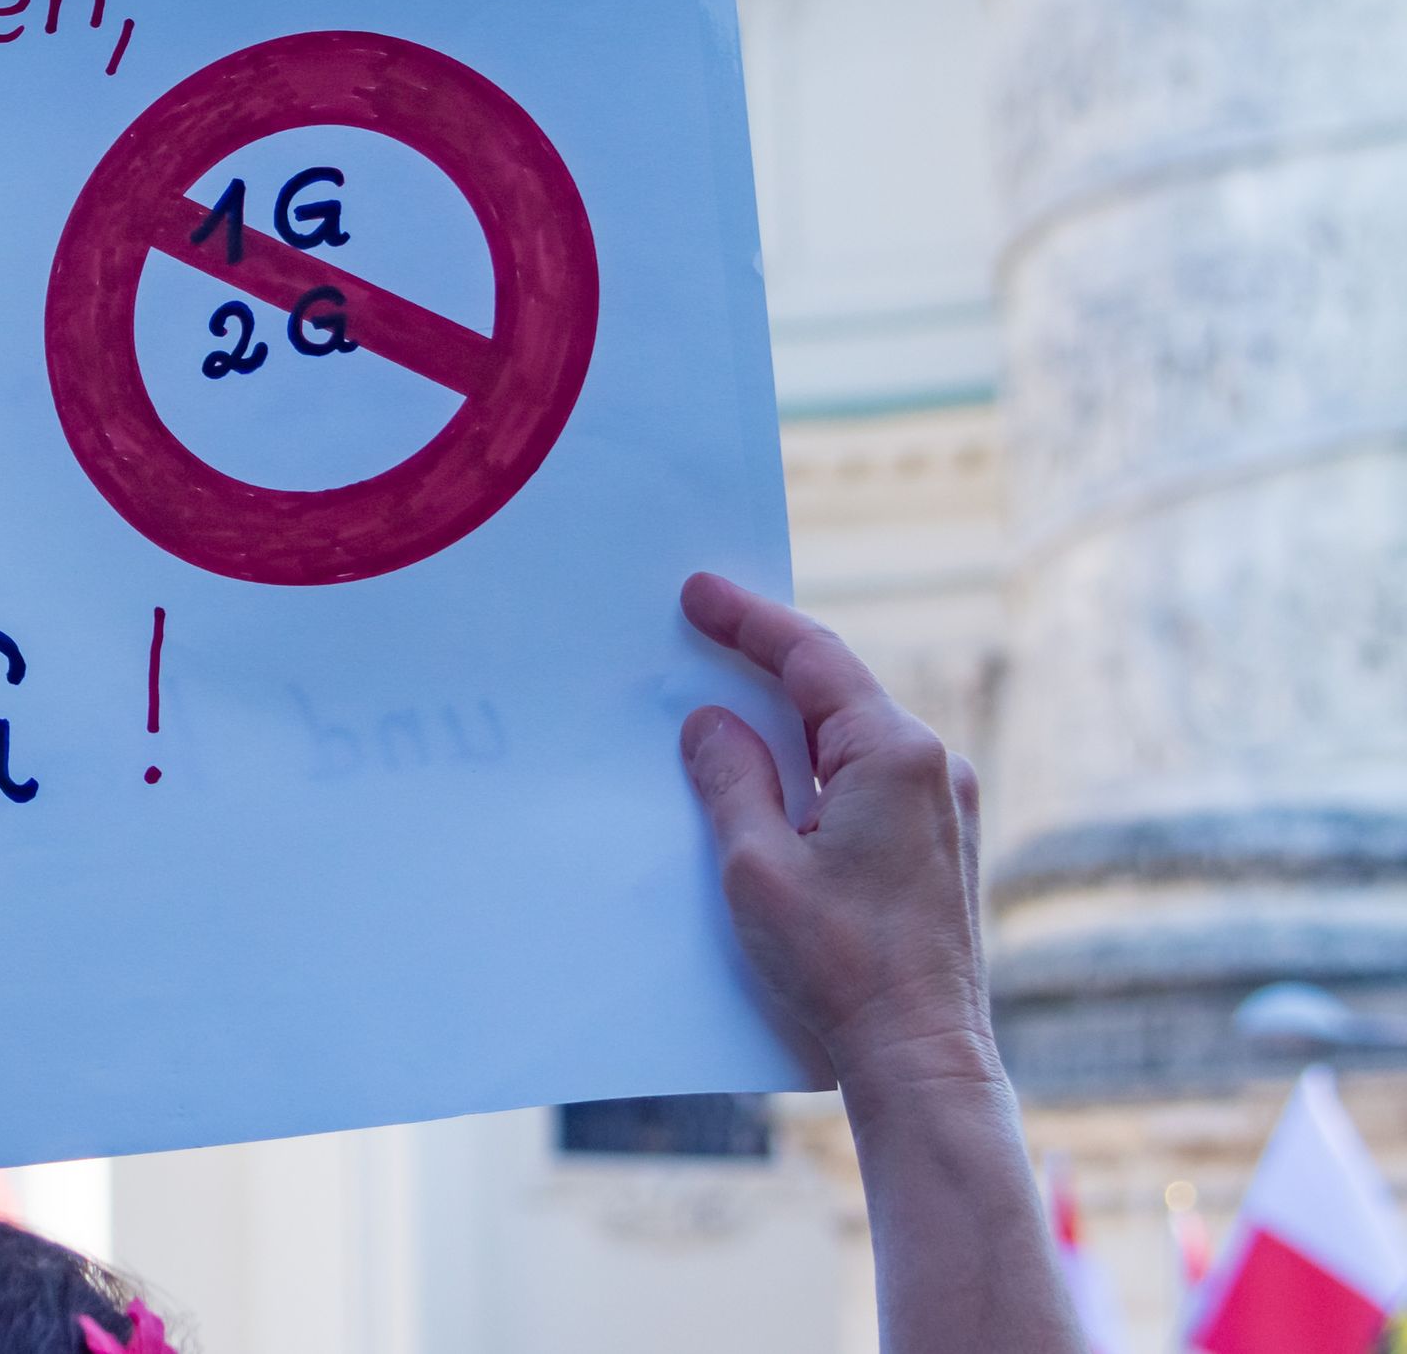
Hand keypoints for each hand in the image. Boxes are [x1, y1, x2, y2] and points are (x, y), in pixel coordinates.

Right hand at [675, 571, 993, 1095]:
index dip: (749, 620)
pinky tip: (776, 779)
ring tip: (728, 703)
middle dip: (767, 662)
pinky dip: (818, 763)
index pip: (813, 658)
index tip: (698, 591)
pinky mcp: (941, 847)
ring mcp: (947, 809)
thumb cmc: (841, 967)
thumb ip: (731, 777)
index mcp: (894, 756)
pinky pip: (871, 778)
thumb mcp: (757, 864)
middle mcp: (936, 769)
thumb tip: (711, 722)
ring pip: (854, 737)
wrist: (922, 1055)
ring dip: (791, 719)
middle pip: (838, 691)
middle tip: (702, 633)